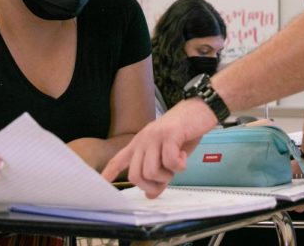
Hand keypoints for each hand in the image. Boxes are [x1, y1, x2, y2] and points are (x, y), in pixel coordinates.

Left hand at [101, 99, 215, 197]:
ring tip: (177, 166)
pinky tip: (184, 158)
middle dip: (151, 185)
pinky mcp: (170, 135)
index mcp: (139, 143)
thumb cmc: (184, 133)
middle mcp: (143, 140)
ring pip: (151, 171)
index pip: (119, 159)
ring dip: (167, 176)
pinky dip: (179, 166)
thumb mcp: (169, 155)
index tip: (103, 183)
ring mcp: (155, 137)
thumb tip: (151, 195)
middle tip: (166, 180)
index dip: (109, 173)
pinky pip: (169, 161)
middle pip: (135, 175)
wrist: (200, 109)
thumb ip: (159, 174)